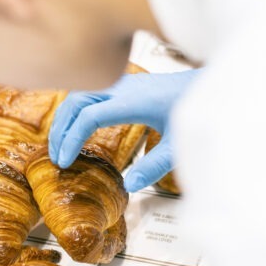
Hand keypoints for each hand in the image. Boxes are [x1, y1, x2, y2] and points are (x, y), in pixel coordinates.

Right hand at [48, 69, 200, 191]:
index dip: (71, 139)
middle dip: (60, 128)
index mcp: (134, 100)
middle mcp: (123, 86)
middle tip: (55, 157)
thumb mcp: (179, 144)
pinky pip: (91, 91)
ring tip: (60, 144)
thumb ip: (155, 166)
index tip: (63, 162)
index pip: (89, 116)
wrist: (210, 81)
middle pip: (76, 101)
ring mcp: (123, 81)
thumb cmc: (197, 109)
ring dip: (66, 117)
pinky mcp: (126, 83)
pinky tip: (78, 127)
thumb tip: (129, 184)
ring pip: (80, 93)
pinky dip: (77, 108)